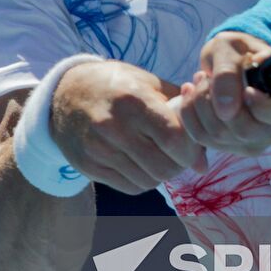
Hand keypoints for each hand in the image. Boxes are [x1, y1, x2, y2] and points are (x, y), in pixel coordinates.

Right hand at [50, 60, 207, 193]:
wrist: (66, 92)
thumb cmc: (118, 84)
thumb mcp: (150, 84)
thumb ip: (182, 114)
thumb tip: (203, 162)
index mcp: (133, 100)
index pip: (173, 137)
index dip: (189, 148)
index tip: (192, 146)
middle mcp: (113, 126)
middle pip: (162, 166)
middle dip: (179, 166)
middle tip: (180, 157)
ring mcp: (97, 149)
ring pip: (147, 180)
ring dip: (162, 175)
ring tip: (162, 158)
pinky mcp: (87, 166)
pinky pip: (128, 186)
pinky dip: (143, 180)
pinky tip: (143, 164)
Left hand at [176, 32, 270, 154]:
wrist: (230, 61)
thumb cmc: (237, 49)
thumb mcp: (230, 47)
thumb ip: (228, 73)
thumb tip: (226, 111)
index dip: (265, 107)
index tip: (246, 88)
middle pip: (248, 131)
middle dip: (217, 102)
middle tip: (206, 76)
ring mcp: (258, 140)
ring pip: (221, 137)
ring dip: (200, 105)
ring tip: (199, 80)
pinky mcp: (234, 146)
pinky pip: (204, 139)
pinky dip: (190, 114)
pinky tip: (192, 93)